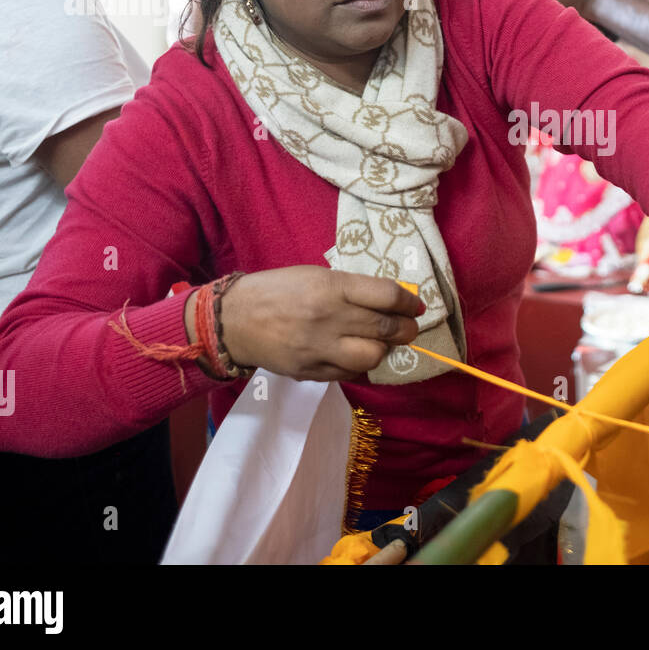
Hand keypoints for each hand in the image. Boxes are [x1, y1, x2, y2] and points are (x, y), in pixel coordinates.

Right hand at [186, 266, 423, 380]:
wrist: (233, 320)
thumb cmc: (277, 290)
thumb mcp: (315, 276)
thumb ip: (351, 288)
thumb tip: (389, 301)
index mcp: (331, 287)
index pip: (387, 296)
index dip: (408, 302)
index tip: (415, 306)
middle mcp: (330, 318)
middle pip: (386, 327)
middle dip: (407, 329)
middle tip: (410, 327)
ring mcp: (320, 349)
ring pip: (373, 356)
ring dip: (384, 350)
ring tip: (381, 342)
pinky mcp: (311, 372)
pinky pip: (351, 374)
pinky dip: (360, 365)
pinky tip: (356, 355)